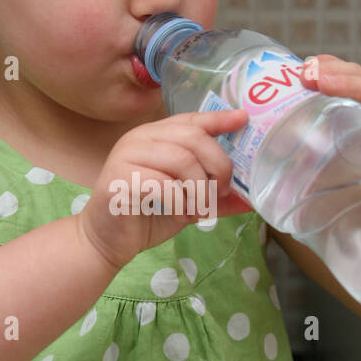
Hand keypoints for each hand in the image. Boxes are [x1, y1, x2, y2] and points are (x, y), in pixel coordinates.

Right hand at [77, 107, 250, 272]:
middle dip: (218, 164)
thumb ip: (216, 197)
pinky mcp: (119, 178)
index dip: (219, 119)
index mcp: (156, 136)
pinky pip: (163, 184)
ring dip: (199, 189)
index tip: (243, 119)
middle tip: (222, 190)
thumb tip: (252, 200)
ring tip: (198, 208)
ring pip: (181, 160)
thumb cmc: (147, 216)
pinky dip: (179, 202)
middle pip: (193, 138)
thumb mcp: (189, 203)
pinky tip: (178, 213)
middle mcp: (140, 138)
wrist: (107, 242)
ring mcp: (126, 155)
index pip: (192, 120)